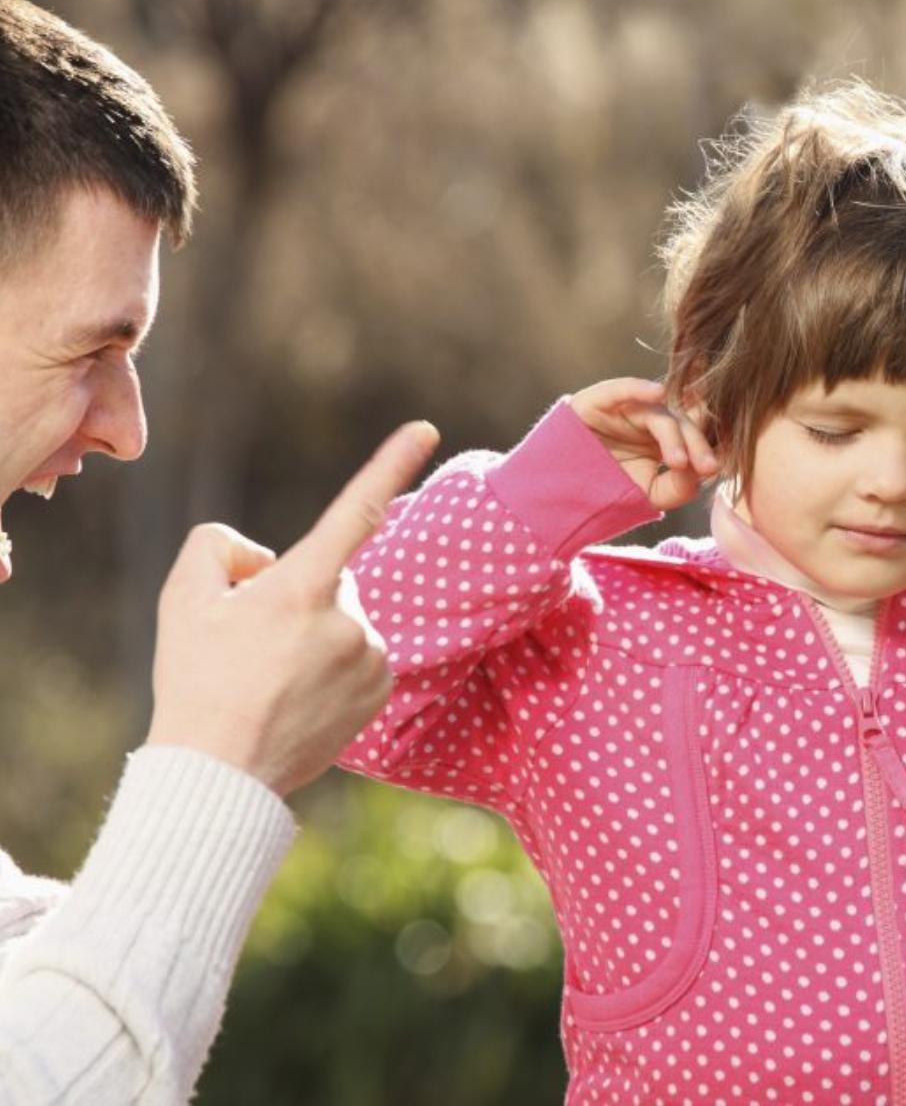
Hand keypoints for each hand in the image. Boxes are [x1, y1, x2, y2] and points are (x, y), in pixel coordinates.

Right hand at [146, 420, 440, 797]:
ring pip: (344, 617)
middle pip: (328, 576)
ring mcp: (371, 655)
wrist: (220, 774)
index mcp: (304, 587)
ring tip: (271, 677)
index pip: (355, 511)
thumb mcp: (182, 598)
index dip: (390, 463)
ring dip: (316, 632)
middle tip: (251, 644)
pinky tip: (297, 695)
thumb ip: (219, 547)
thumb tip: (265, 558)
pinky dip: (334, 663)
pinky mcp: (381, 688)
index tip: (425, 428)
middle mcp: (350, 618)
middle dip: (298, 592)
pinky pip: (359, 653)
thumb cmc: (196, 681)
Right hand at [569, 378, 718, 510]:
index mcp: (667, 438)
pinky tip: (657, 392)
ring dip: (673, 434)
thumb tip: (701, 473)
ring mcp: (627, 408)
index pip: (696, 433)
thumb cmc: (606, 490)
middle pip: (683, 422)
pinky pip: (622, 388)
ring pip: (659, 412)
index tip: (721, 466)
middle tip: (708, 467)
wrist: (558, 492)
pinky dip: (639, 387)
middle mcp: (651, 419)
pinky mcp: (599, 400)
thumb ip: (678, 487)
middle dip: (697, 445)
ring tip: (678, 461)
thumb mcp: (648, 495)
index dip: (711, 445)